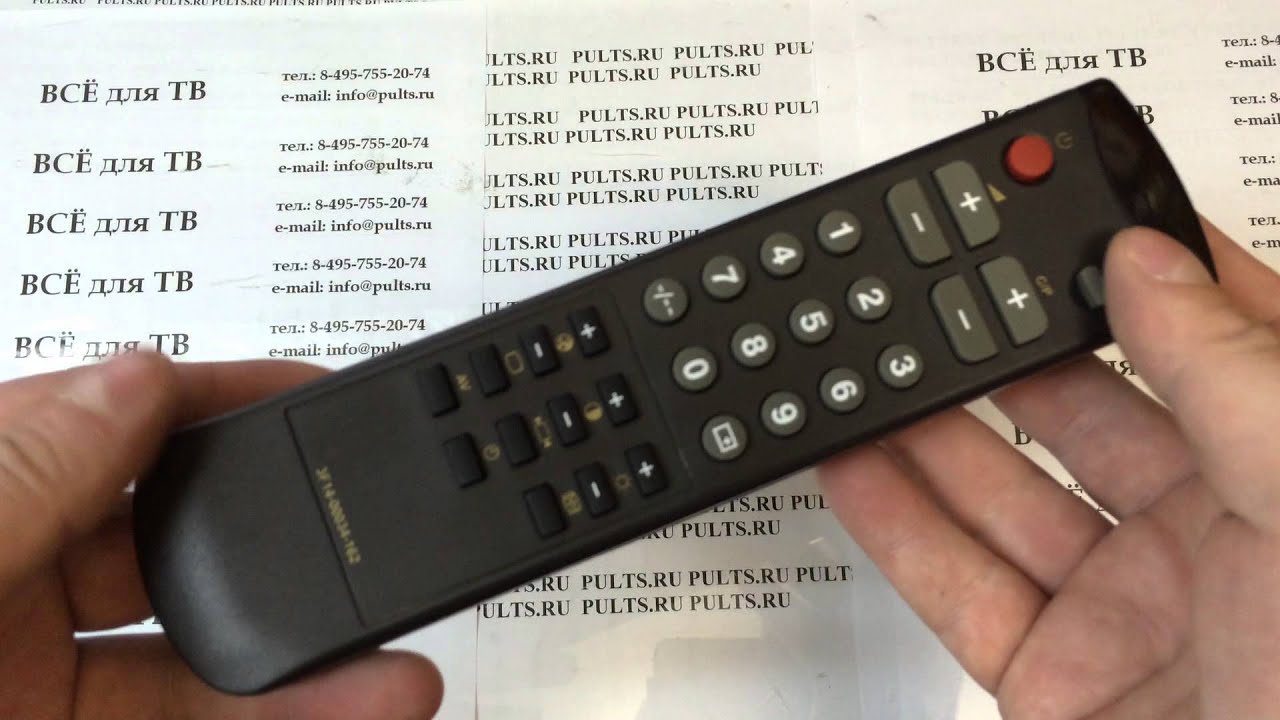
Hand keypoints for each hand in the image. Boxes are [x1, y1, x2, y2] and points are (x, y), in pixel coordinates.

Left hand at [0, 355, 443, 718]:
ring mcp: (43, 672)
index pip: (109, 421)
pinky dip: (295, 714)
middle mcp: (17, 575)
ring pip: (208, 646)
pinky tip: (361, 700)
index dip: (214, 397)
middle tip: (371, 518)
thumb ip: (26, 473)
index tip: (308, 394)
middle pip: (180, 534)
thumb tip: (142, 378)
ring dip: (312, 643)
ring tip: (394, 638)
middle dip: (280, 527)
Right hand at [818, 219, 1279, 718]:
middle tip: (932, 289)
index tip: (1063, 208)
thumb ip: (1229, 379)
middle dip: (1004, 345)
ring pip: (1005, 493)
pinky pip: (957, 586)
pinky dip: (896, 526)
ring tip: (868, 363)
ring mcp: (1128, 612)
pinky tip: (853, 464)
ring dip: (929, 427)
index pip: (1215, 338)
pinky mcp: (1052, 681)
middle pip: (1083, 407)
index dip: (1143, 267)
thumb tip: (1148, 266)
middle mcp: (1219, 538)